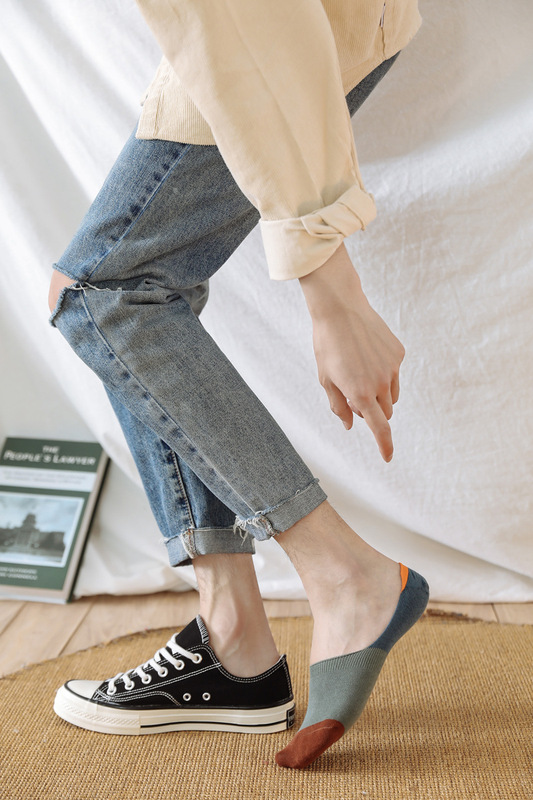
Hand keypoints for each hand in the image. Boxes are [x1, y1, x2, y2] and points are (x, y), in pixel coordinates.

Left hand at [299, 244, 404, 461]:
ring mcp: (392, 368)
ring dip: (380, 394)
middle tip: (353, 393)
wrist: (340, 308)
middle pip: (385, 412)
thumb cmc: (327, 345)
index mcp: (361, 394)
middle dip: (373, 411)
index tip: (388, 457)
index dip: (385, 446)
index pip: (380, 428)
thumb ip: (338, 406)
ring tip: (359, 371)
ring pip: (391, 394)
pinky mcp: (398, 353)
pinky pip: (394, 372)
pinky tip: (367, 353)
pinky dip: (384, 372)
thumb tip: (350, 425)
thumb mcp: (325, 379)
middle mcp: (381, 383)